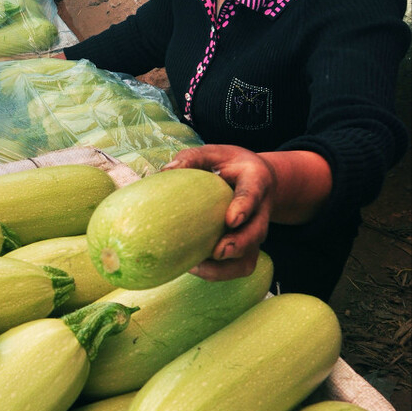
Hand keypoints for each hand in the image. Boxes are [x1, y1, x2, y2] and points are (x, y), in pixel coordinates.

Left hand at [161, 144, 276, 280]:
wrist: (255, 177)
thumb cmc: (228, 163)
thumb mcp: (213, 153)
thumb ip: (192, 158)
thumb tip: (165, 171)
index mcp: (255, 180)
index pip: (253, 194)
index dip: (244, 207)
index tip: (232, 219)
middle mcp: (260, 210)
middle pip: (256, 232)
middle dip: (239, 245)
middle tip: (218, 252)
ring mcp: (254, 231)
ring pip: (250, 256)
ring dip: (227, 268)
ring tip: (198, 267)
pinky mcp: (247, 247)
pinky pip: (239, 267)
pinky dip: (219, 273)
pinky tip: (194, 267)